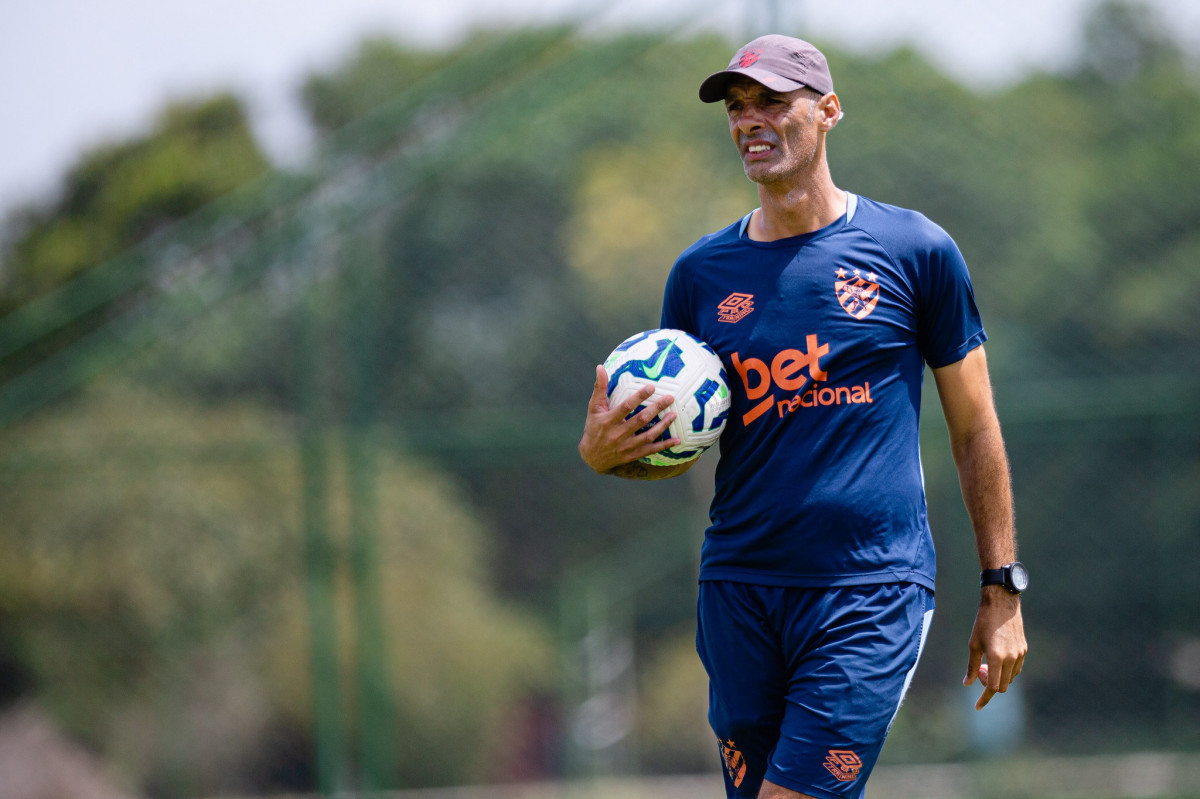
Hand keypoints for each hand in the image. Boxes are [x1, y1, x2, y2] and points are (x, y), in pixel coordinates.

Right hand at [578, 364, 679, 473]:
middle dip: (656, 408)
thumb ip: (599, 388)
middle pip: (640, 420)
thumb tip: (600, 367)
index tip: (652, 387)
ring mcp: (626, 446)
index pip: (626, 407)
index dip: (639, 397)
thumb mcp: (593, 408)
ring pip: (648, 436)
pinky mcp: (632, 455)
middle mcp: (617, 434)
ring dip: (662, 426)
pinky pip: (650, 450)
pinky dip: (664, 445)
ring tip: (674, 414)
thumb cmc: (594, 427)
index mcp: (608, 420)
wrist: (592, 457)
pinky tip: (677, 440)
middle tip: (670, 398)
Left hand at [964, 587, 1026, 709]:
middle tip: (978, 672)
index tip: (977, 706)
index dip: (984, 698)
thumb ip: (971, 666)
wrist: (1001, 603)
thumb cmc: (983, 622)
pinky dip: (1006, 670)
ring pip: (1010, 678)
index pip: (992, 687)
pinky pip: (1016, 668)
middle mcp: (1011, 658)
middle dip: (989, 685)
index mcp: (997, 657)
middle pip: (1002, 686)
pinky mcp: (1024, 649)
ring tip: (986, 663)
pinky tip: (997, 660)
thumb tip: (966, 683)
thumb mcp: (973, 644)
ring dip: (998, 677)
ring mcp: (1020, 654)